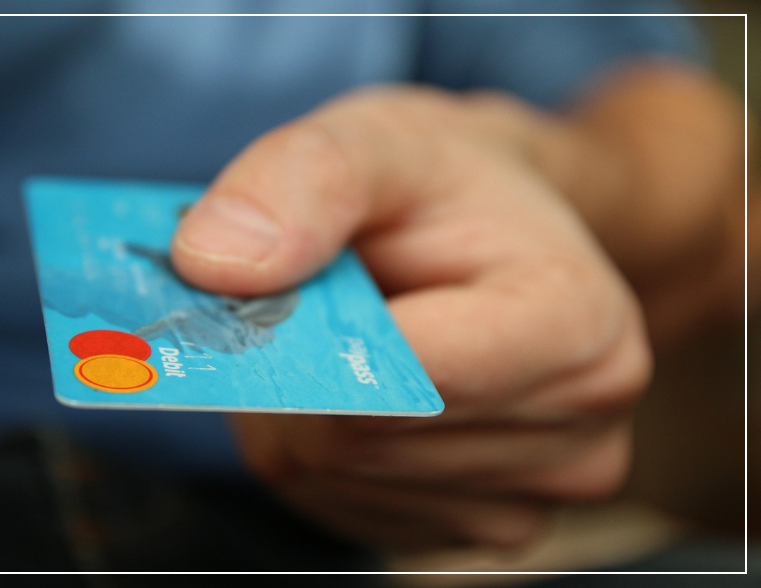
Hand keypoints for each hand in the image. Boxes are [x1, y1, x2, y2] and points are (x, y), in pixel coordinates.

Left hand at [171, 86, 651, 551]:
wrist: (503, 233)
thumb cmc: (447, 187)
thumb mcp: (380, 139)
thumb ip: (305, 180)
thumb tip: (214, 264)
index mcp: (578, 325)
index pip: (404, 373)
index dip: (309, 334)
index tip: (272, 285)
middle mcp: (579, 429)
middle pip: (356, 439)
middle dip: (296, 368)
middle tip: (309, 300)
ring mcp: (534, 496)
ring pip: (335, 478)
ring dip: (301, 409)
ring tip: (347, 338)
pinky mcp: (484, 525)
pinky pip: (344, 505)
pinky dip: (321, 448)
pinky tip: (360, 390)